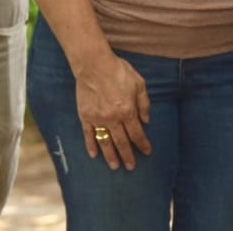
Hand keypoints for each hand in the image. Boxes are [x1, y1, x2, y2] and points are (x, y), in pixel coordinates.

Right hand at [76, 53, 151, 169]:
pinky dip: (91, 145)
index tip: (146, 152)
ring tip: (114, 166)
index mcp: (127, 110)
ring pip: (105, 142)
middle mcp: (112, 118)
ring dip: (110, 156)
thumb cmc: (120, 72)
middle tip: (131, 167)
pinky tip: (94, 155)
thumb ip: (144, 104)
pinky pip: (88, 135)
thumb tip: (146, 121)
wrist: (94, 65)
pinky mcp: (85, 117)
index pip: (137, 133)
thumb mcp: (139, 84)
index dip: (142, 144)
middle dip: (127, 155)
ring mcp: (97, 119)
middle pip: (121, 142)